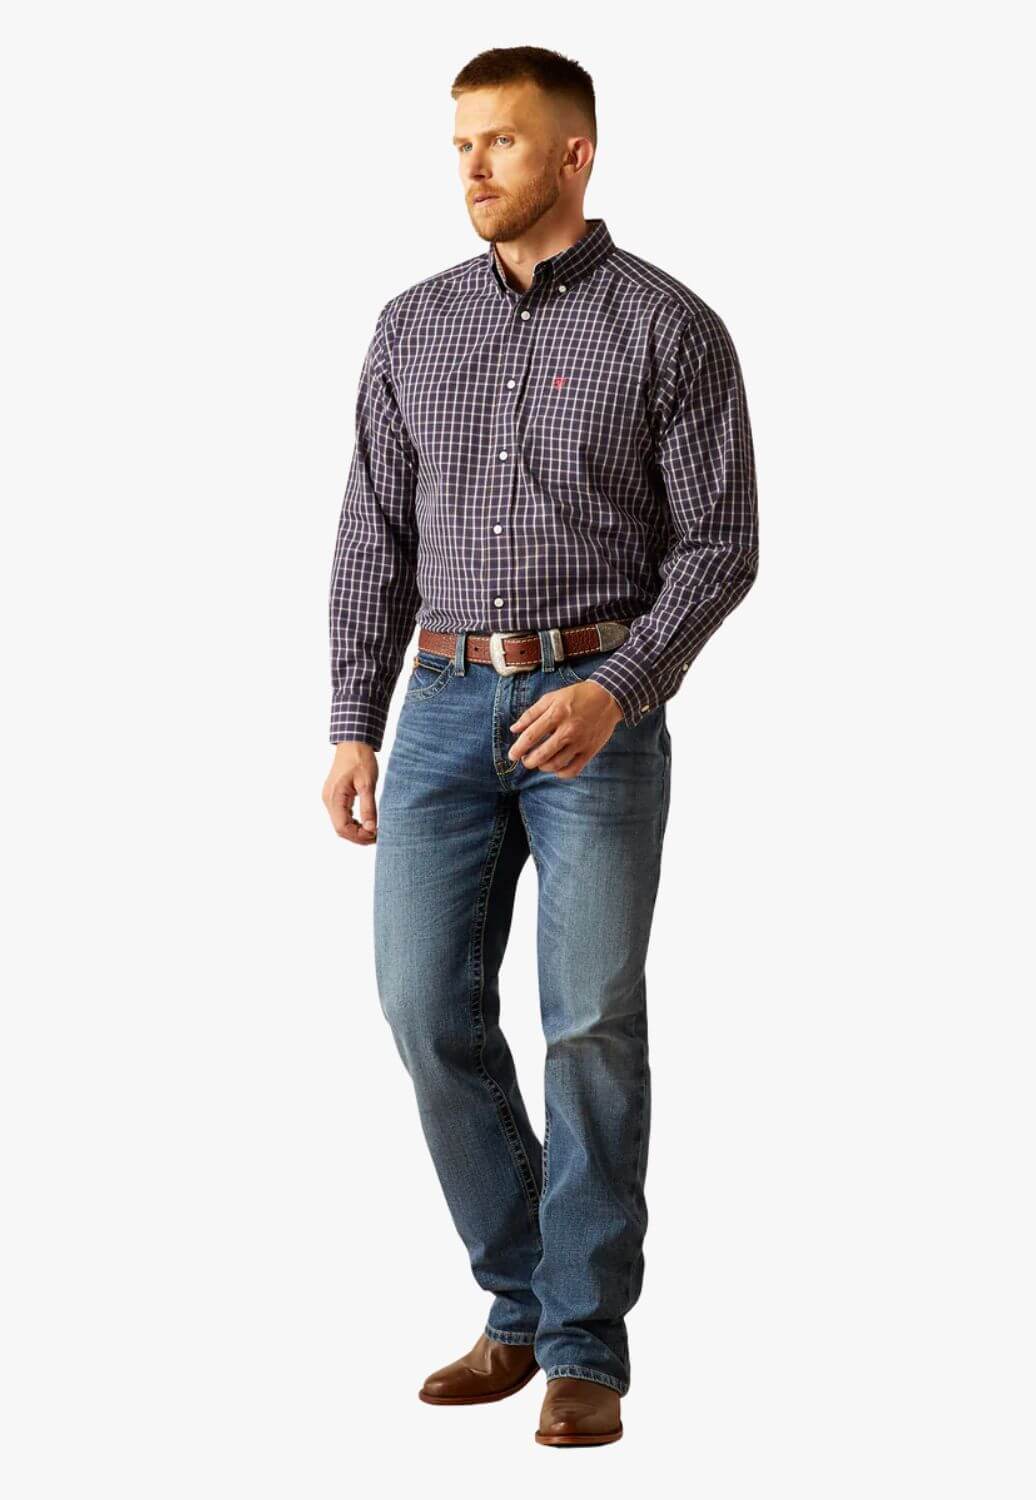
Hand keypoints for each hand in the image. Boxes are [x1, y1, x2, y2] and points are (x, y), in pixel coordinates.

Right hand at [322, 741, 378, 842]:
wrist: (352, 743)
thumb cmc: (360, 760)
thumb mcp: (368, 784)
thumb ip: (368, 807)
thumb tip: (371, 828)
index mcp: (335, 797)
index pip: (342, 827)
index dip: (358, 836)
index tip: (375, 835)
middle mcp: (328, 800)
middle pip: (340, 829)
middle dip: (357, 836)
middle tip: (376, 836)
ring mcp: (329, 798)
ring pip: (340, 824)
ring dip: (355, 831)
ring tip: (372, 831)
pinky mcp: (334, 796)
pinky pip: (341, 816)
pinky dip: (352, 823)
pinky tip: (365, 823)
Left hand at [508, 680, 622, 777]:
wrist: (607, 698)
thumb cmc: (576, 696)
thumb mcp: (551, 698)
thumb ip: (531, 714)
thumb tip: (514, 729)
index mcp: (556, 714)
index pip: (530, 737)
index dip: (518, 749)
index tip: (512, 756)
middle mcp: (567, 730)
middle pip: (541, 754)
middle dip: (528, 761)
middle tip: (525, 760)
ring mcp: (580, 742)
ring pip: (555, 764)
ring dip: (542, 767)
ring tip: (539, 762)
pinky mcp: (590, 751)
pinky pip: (573, 770)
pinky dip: (561, 773)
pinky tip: (556, 768)